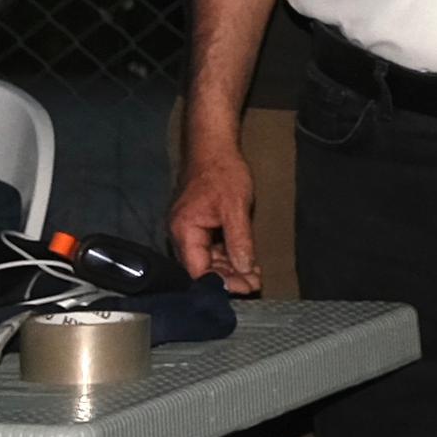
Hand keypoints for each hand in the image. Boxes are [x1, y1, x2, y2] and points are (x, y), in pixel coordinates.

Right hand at [166, 140, 260, 295]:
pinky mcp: (199, 225)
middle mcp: (182, 234)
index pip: (198, 270)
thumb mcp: (236, 208)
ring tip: (254, 278)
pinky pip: (211, 246)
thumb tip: (244, 270)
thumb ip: (239, 241)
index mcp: (184, 231)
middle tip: (254, 286)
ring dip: (230, 269)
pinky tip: (246, 263)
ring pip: (208, 258)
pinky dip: (228, 255)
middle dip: (228, 278)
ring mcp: (189, 230)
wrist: (213, 147)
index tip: (245, 289)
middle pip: (202, 267)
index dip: (220, 283)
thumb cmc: (223, 173)